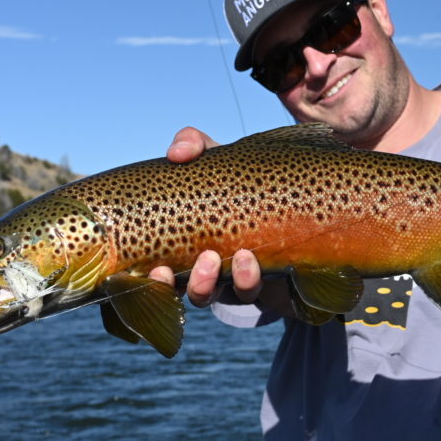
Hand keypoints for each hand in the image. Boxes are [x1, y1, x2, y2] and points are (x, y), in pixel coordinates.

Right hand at [151, 128, 263, 306]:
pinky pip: (247, 291)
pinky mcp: (260, 283)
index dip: (147, 279)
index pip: (154, 268)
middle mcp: (200, 268)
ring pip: (210, 295)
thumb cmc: (239, 180)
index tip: (149, 268)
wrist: (293, 199)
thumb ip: (194, 145)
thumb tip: (176, 153)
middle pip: (176, 289)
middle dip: (173, 284)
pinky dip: (245, 278)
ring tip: (222, 258)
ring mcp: (228, 279)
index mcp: (181, 243)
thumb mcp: (215, 160)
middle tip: (175, 268)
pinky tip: (249, 261)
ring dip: (207, 283)